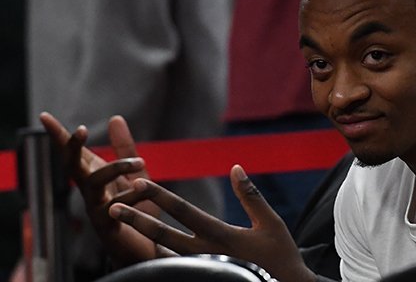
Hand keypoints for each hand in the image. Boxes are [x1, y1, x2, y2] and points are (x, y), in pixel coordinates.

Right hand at [40, 112, 161, 265]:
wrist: (147, 246)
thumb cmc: (138, 210)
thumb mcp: (135, 174)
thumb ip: (125, 149)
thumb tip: (115, 118)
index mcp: (95, 176)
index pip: (75, 153)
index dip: (59, 135)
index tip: (43, 115)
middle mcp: (90, 191)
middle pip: (73, 167)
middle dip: (73, 147)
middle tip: (80, 129)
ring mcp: (96, 209)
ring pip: (94, 184)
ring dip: (116, 168)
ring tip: (142, 161)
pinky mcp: (109, 226)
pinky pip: (114, 210)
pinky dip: (129, 198)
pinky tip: (142, 189)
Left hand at [108, 165, 316, 281]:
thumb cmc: (280, 257)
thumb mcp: (271, 223)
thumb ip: (250, 194)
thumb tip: (235, 167)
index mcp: (221, 235)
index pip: (183, 212)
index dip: (160, 196)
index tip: (138, 183)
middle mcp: (205, 254)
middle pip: (163, 234)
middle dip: (136, 220)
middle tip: (112, 208)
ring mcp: (202, 270)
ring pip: (163, 254)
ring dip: (141, 239)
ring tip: (120, 228)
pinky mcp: (204, 278)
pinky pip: (174, 269)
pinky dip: (156, 260)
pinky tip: (143, 251)